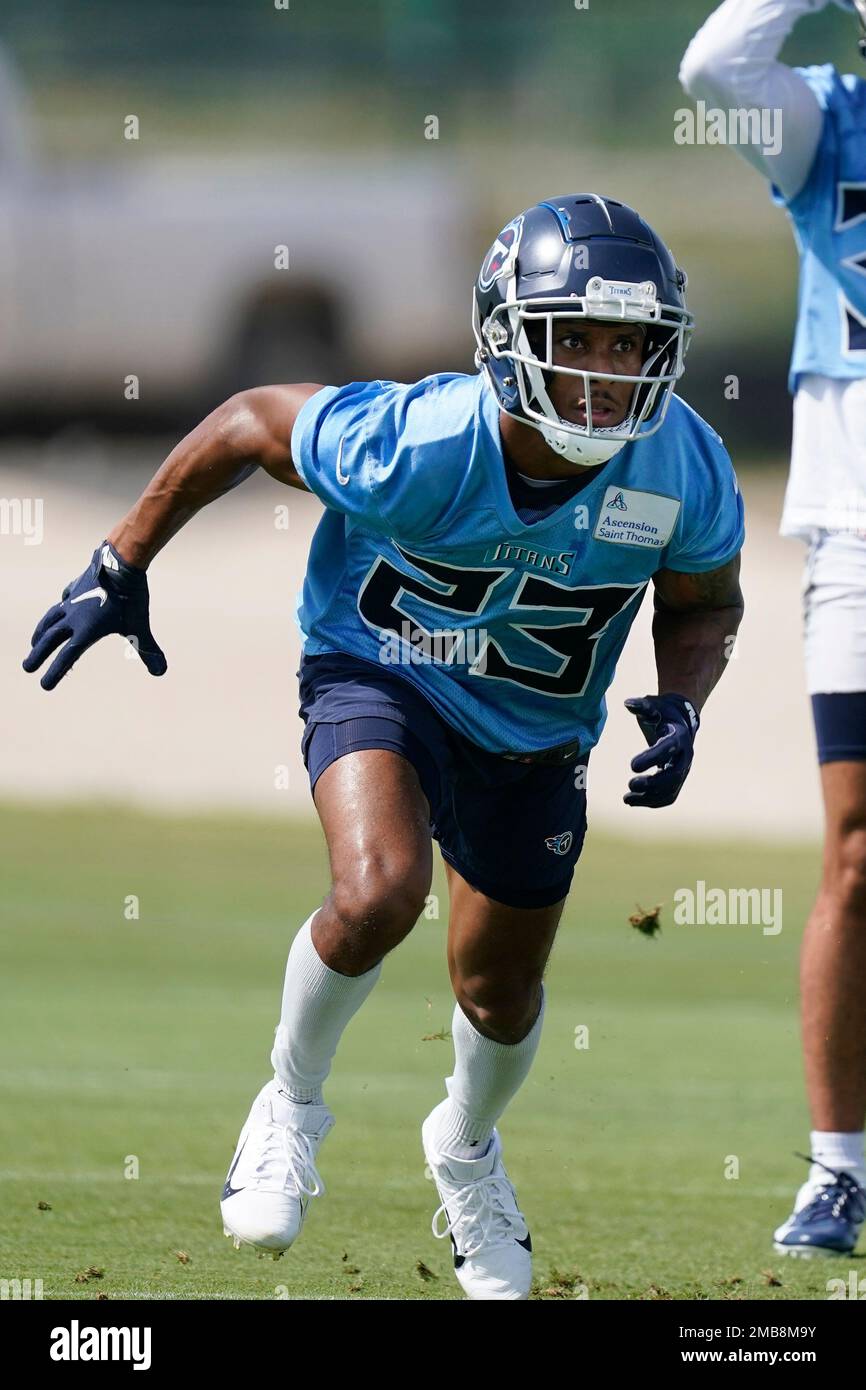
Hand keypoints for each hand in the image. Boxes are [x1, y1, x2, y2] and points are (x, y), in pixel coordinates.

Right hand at [22, 540, 166, 690]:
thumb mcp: (140, 627)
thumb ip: (149, 650)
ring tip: (34, 642)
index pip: (66, 658)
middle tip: (26, 667)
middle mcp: (73, 618)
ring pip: (50, 619)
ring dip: (41, 632)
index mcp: (85, 631)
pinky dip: (59, 608)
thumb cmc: (131, 597)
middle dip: (38, 655)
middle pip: (49, 640)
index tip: (44, 685)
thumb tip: (161, 672)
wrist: (121, 563)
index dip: (55, 673)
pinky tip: (60, 608)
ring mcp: (72, 601)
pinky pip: (64, 600)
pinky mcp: (76, 586)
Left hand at [623, 693, 698, 807]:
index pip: (668, 749)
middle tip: (631, 784)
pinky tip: (633, 801)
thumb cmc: (663, 713)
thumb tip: (628, 703)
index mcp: (679, 736)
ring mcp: (683, 770)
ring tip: (627, 798)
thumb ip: (642, 706)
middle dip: (653, 783)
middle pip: (674, 775)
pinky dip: (653, 802)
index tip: (631, 765)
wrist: (681, 722)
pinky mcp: (678, 780)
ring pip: (671, 790)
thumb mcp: (654, 705)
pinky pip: (669, 796)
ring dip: (650, 797)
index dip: (652, 758)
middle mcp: (685, 755)